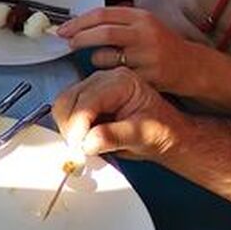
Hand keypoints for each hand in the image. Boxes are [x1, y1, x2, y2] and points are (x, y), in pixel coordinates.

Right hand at [51, 67, 186, 160]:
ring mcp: (92, 89)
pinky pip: (66, 113)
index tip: (79, 146)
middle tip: (78, 149)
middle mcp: (103, 80)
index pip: (86, 100)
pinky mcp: (86, 101)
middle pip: (68, 100)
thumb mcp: (143, 135)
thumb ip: (114, 137)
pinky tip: (82, 140)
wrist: (167, 135)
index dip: (78, 125)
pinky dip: (69, 129)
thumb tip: (87, 142)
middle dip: (70, 127)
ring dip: (67, 129)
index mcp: (121, 81)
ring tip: (83, 146)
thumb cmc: (162, 131)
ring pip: (62, 106)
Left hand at [55, 6, 202, 96]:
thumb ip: (118, 23)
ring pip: (105, 57)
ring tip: (103, 62)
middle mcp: (145, 33)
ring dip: (95, 60)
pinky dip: (109, 76)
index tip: (63, 29)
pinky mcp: (148, 76)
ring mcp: (147, 55)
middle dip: (79, 38)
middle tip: (68, 43)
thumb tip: (80, 25)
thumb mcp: (145, 26)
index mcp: (141, 17)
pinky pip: (115, 76)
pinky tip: (114, 75)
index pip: (102, 14)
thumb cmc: (163, 46)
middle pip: (102, 33)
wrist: (194, 67)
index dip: (78, 21)